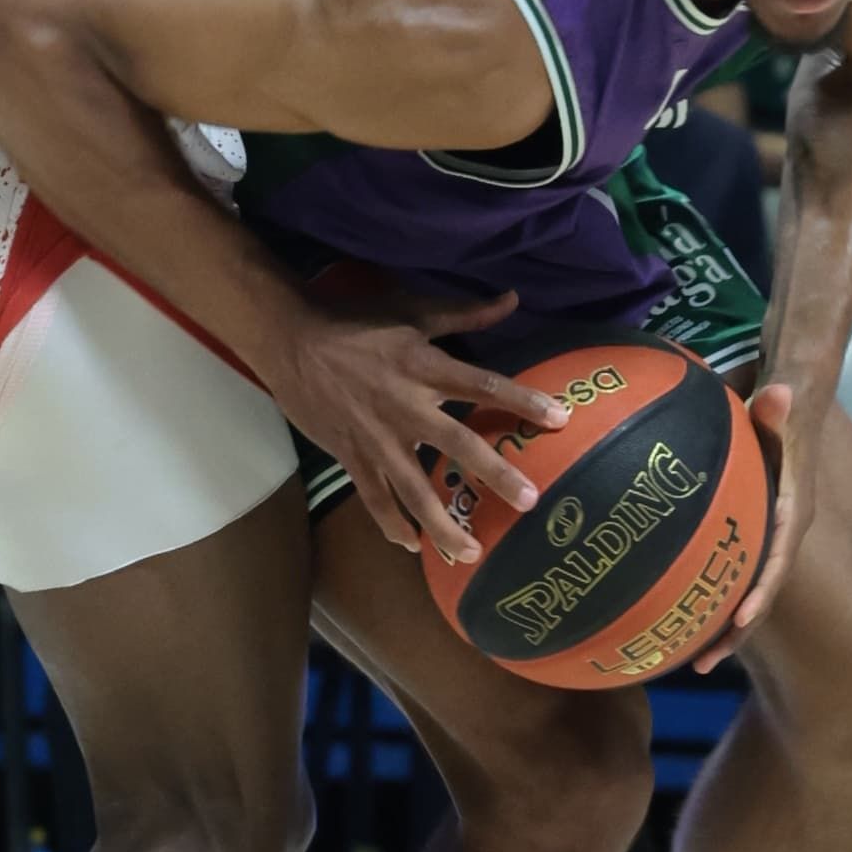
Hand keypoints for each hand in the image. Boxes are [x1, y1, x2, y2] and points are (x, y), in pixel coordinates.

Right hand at [274, 294, 559, 563]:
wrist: (291, 341)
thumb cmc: (354, 322)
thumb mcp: (411, 311)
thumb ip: (465, 313)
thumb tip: (513, 298)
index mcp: (424, 366)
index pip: (484, 385)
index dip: (523, 400)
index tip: (560, 419)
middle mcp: (406, 406)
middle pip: (459, 445)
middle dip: (495, 475)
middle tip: (529, 501)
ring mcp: (377, 437)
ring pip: (414, 489)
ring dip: (444, 524)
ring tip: (471, 552)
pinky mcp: (351, 456)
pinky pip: (375, 498)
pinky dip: (392, 524)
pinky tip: (412, 545)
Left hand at [705, 376, 816, 649]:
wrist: (795, 392)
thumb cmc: (787, 397)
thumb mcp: (785, 399)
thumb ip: (779, 405)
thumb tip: (778, 393)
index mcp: (792, 511)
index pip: (778, 562)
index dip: (760, 595)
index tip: (740, 626)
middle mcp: (780, 530)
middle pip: (758, 590)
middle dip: (733, 630)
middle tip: (700, 665)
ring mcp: (763, 531)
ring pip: (740, 584)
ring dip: (715, 617)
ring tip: (679, 651)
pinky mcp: (746, 523)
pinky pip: (725, 561)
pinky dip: (702, 583)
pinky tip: (665, 599)